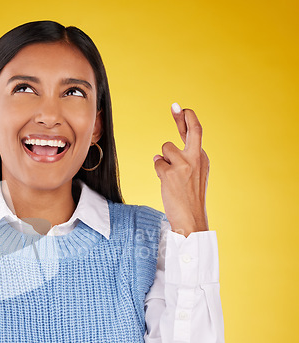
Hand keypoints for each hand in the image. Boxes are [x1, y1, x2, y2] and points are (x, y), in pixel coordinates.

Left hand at [153, 103, 209, 236]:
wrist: (191, 219)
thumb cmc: (189, 199)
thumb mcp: (193, 175)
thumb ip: (183, 159)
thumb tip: (164, 150)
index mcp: (203, 158)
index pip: (196, 132)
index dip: (187, 119)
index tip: (180, 108)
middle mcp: (197, 158)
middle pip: (192, 129)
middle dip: (184, 116)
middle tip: (176, 106)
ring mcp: (184, 164)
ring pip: (165, 149)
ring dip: (163, 160)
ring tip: (171, 177)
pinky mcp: (171, 173)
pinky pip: (157, 163)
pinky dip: (159, 170)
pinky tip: (167, 182)